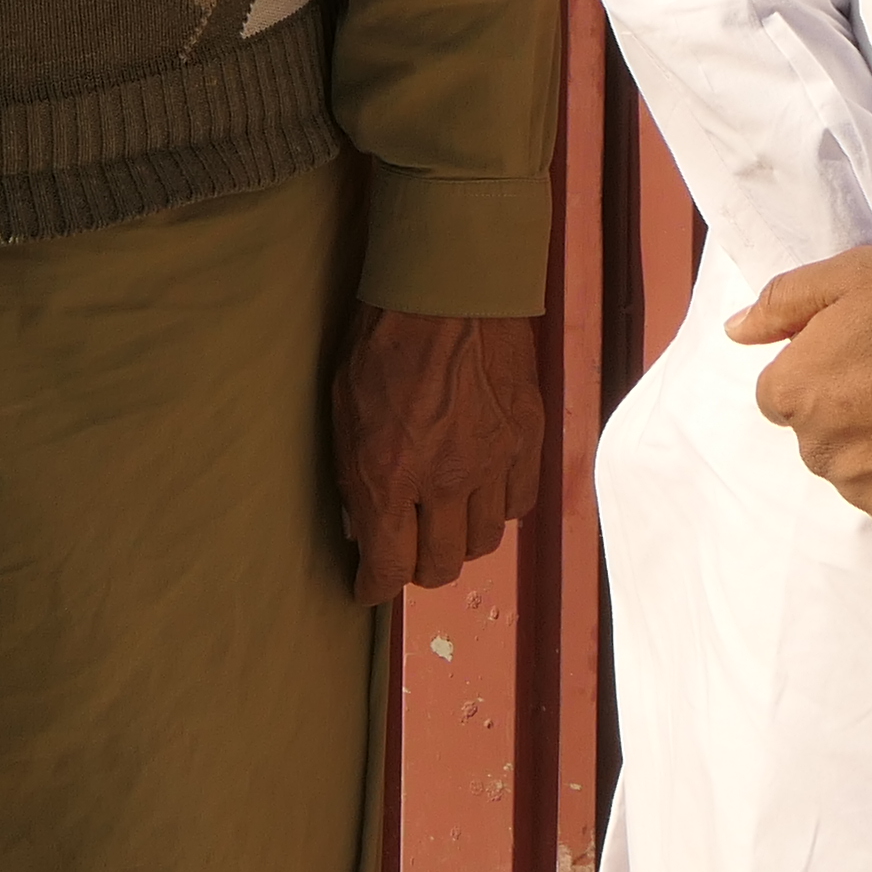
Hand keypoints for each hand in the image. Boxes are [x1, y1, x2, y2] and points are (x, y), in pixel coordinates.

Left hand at [333, 310, 546, 604]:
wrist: (450, 284)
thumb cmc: (383, 338)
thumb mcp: (344, 408)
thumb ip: (355, 472)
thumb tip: (362, 522)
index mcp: (390, 473)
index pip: (389, 566)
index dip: (375, 588)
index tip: (368, 587)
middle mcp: (446, 479)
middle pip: (442, 566)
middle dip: (417, 570)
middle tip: (407, 555)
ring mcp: (494, 461)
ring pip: (484, 542)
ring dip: (460, 540)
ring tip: (445, 520)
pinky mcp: (528, 439)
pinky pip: (519, 504)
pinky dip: (499, 508)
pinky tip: (482, 492)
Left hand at [735, 249, 871, 533]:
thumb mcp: (846, 277)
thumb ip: (780, 303)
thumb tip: (734, 330)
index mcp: (789, 393)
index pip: (783, 394)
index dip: (824, 373)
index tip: (866, 359)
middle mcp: (814, 450)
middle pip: (819, 437)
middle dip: (848, 416)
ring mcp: (859, 490)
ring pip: (856, 473)